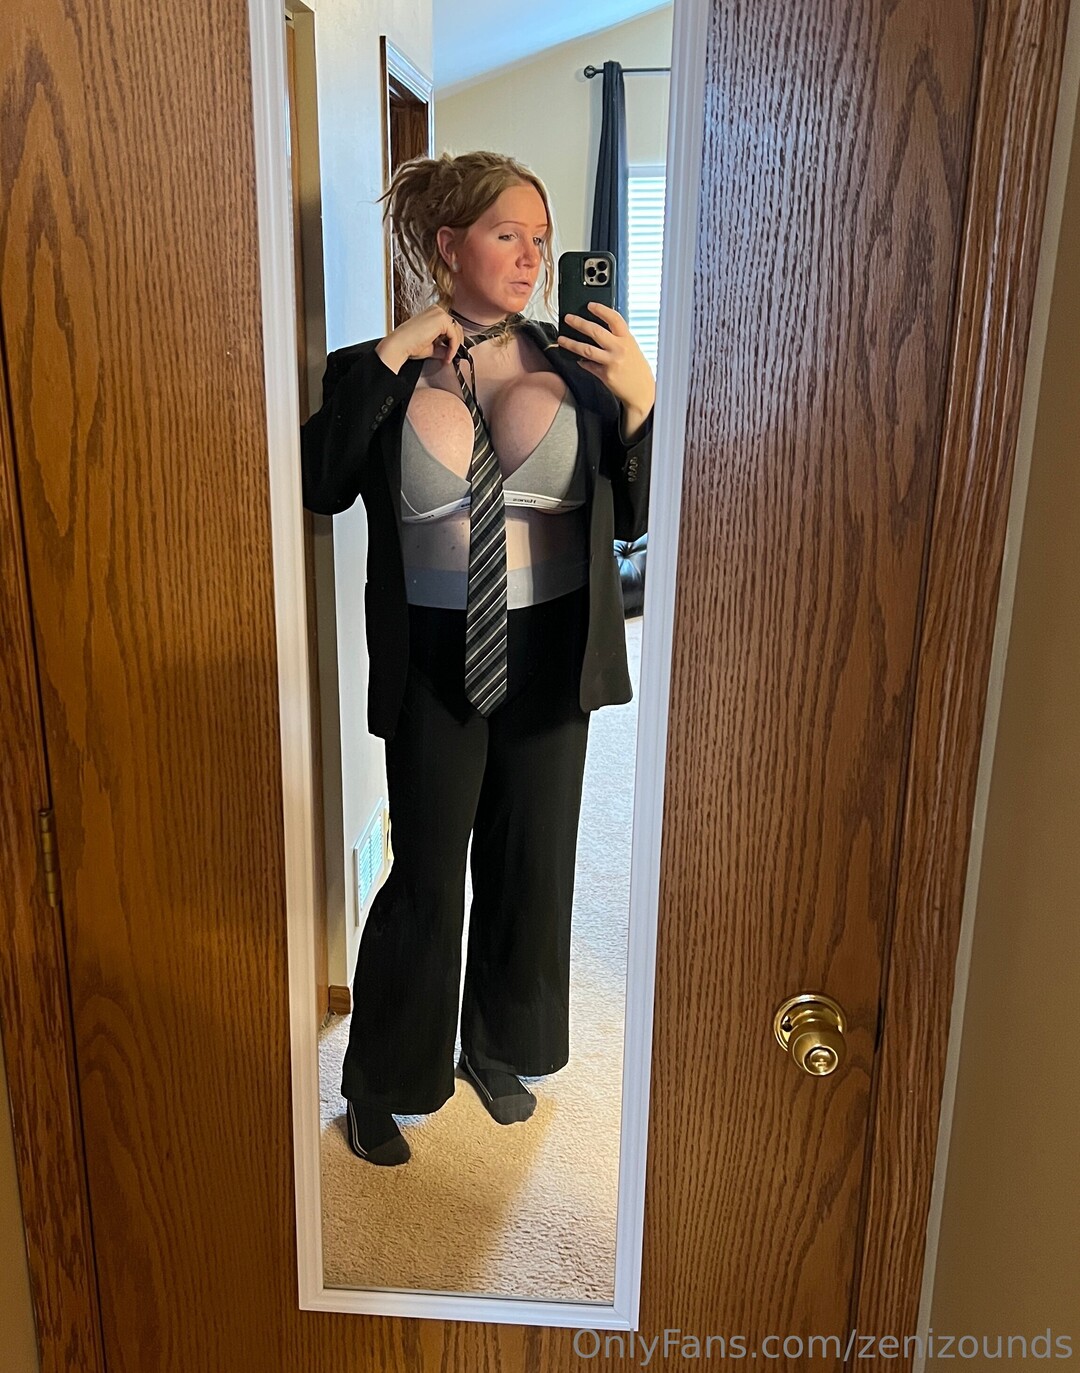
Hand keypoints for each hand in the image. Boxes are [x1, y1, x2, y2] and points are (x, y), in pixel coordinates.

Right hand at [376, 305, 463, 371]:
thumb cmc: (409, 344)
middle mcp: (436, 310)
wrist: (400, 345)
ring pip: (457, 331)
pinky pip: (454, 335)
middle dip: (456, 344)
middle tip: (451, 356)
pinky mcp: (441, 319)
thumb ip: (442, 347)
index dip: (453, 342)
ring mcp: (439, 313)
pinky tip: (447, 356)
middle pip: (456, 327)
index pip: (450, 326)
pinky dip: (453, 347)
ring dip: (455, 347)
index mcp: (433, 314)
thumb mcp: (431, 346)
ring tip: (448, 357)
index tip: (449, 354)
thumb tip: (450, 352)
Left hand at [557, 302, 655, 418]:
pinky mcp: (605, 375)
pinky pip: (588, 366)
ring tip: (562, 340)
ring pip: (587, 349)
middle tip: (568, 319)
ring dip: (571, 343)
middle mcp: (619, 348)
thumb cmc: (637, 369)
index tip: (590, 305)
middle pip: (595, 332)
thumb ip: (618, 338)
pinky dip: (581, 362)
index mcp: (627, 338)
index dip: (601, 310)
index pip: (614, 319)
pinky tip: (577, 360)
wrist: (642, 391)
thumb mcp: (631, 348)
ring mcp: (611, 362)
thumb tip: (600, 330)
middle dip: (579, 323)